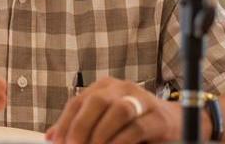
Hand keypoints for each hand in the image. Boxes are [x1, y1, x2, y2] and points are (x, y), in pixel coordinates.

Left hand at [45, 77, 182, 143]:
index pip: (78, 101)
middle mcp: (122, 88)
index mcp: (104, 87)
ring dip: (102, 134)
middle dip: (82, 127)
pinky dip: (121, 141)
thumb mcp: (105, 122)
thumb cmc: (133, 124)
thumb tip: (51, 137)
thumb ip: (82, 126)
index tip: (57, 142)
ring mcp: (142, 100)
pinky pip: (137, 128)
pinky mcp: (159, 118)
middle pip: (97, 101)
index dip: (65, 123)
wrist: (173, 123)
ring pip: (118, 111)